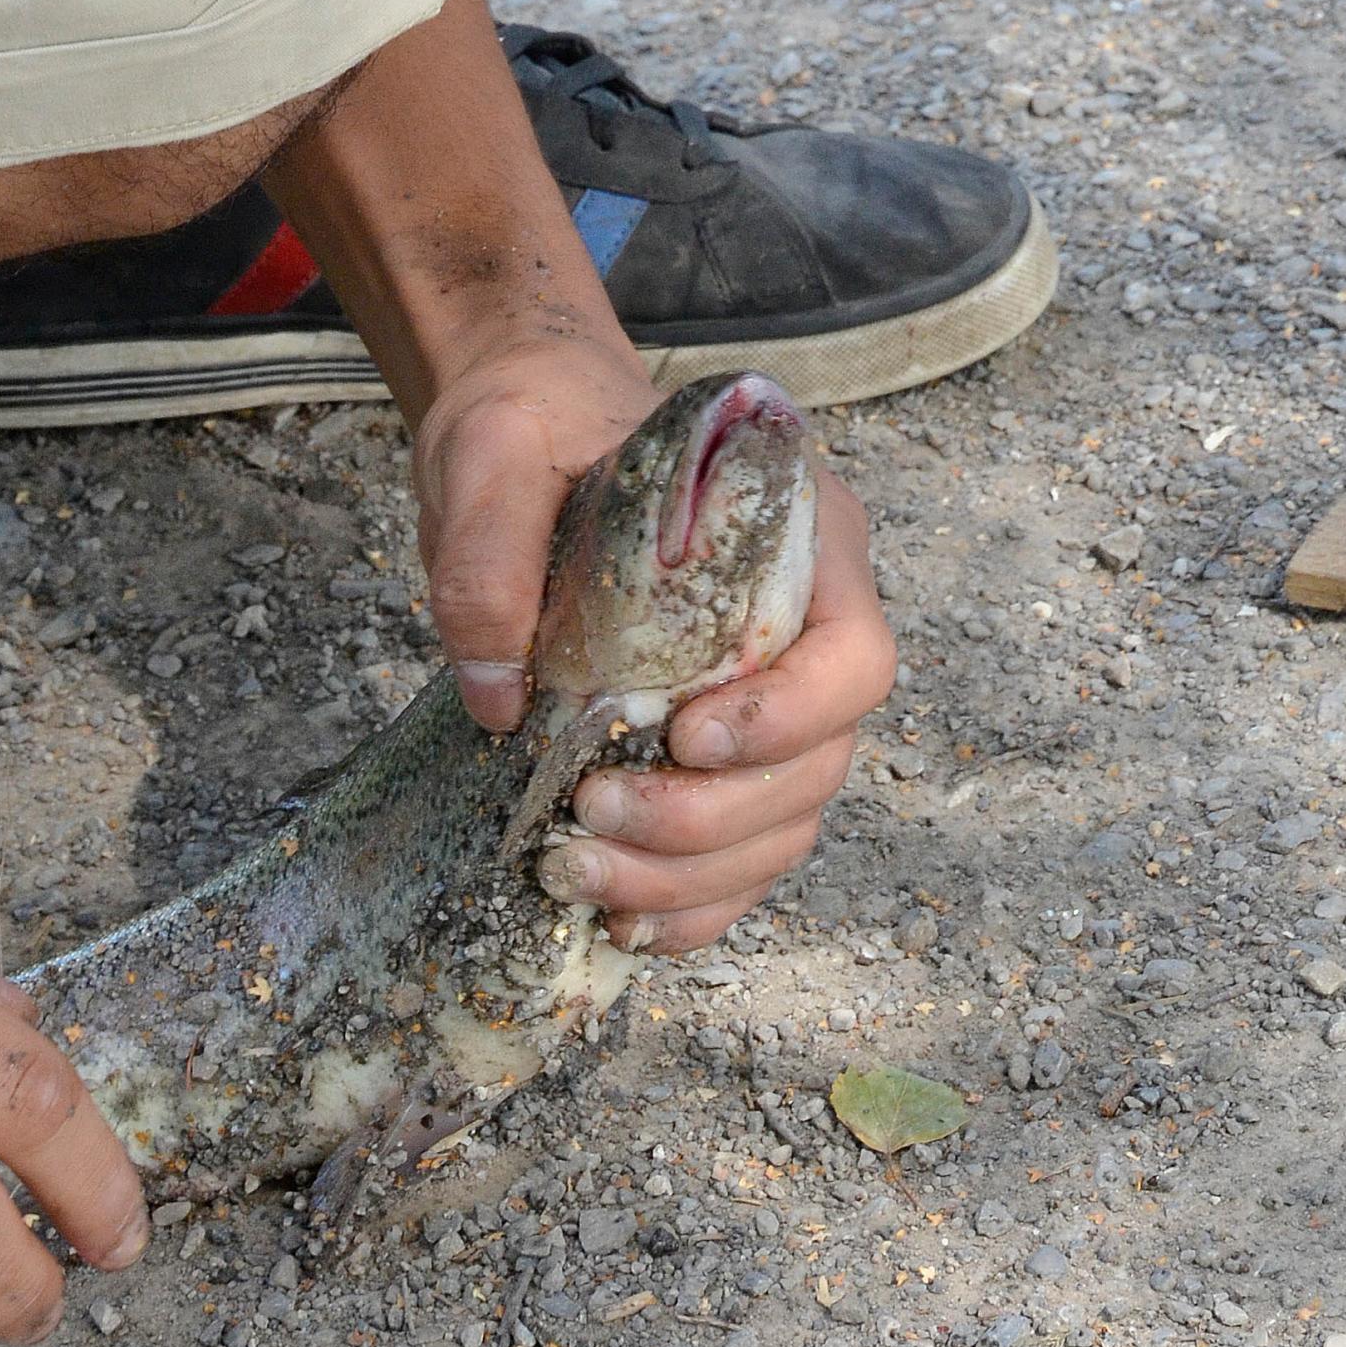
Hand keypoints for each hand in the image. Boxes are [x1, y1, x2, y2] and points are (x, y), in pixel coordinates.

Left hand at [412, 343, 894, 953]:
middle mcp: (804, 628)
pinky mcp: (716, 753)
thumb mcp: (495, 451)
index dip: (790, 718)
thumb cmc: (535, 428)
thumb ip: (491, 554)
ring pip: (782, 825)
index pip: (854, 655)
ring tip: (578, 873)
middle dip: (712, 819)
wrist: (527, 436)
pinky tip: (618, 917)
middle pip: (820, 763)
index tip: (687, 736)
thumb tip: (498, 698)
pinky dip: (692, 905)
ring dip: (691, 876)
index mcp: (796, 539)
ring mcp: (769, 698)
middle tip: (592, 815)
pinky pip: (740, 856)